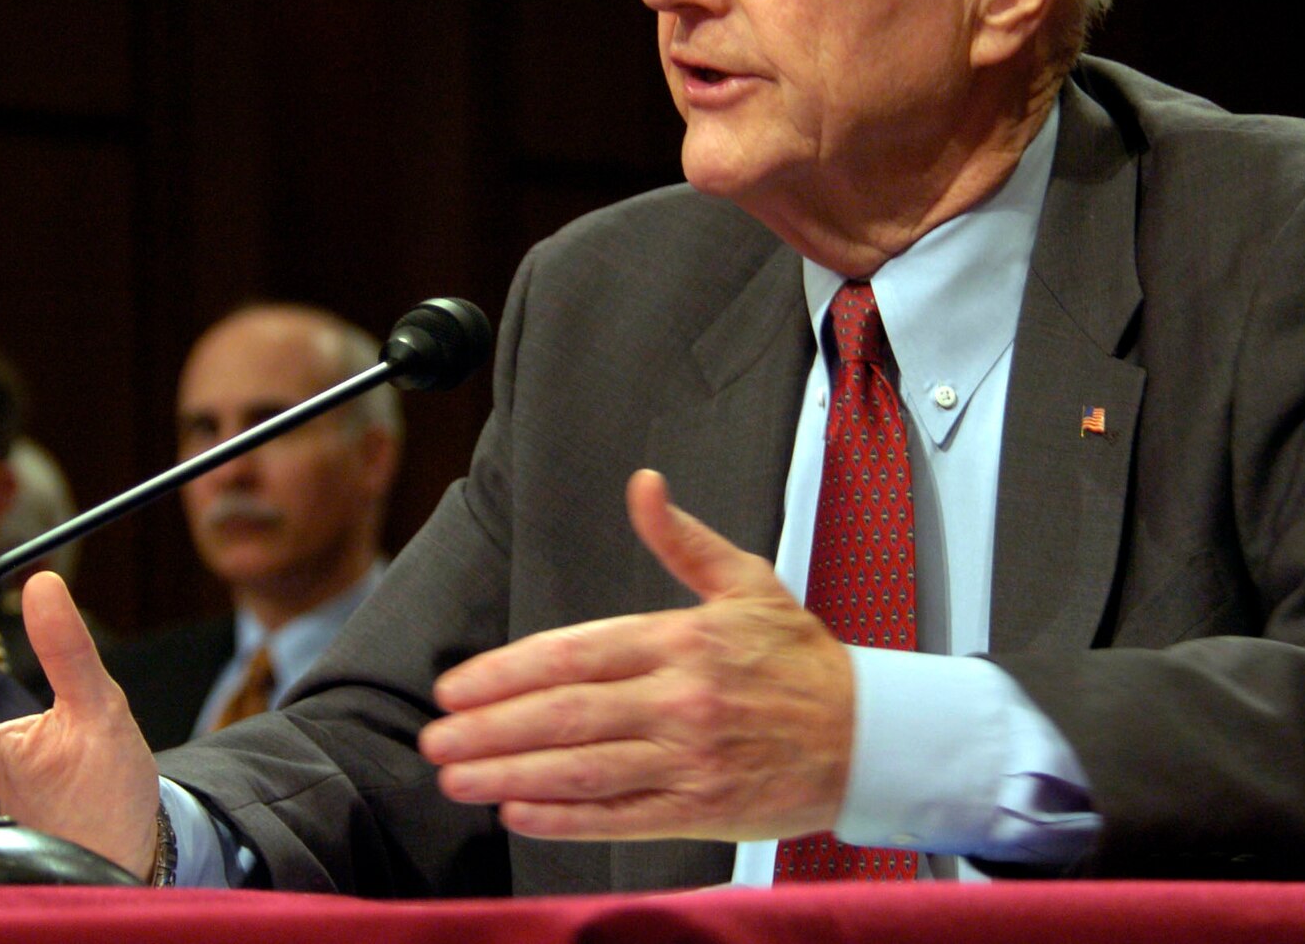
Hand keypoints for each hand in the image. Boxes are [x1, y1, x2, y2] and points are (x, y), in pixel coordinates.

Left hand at [418, 469, 853, 842]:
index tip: (456, 687)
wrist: (870, 735)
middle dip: (489, 728)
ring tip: (456, 778)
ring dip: (509, 774)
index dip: (506, 673)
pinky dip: (563, 819)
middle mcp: (680, 701)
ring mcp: (689, 760)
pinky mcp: (701, 811)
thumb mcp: (747, 582)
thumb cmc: (801, 658)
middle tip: (435, 740)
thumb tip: (643, 486)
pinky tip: (517, 812)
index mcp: (683, 640)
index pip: (573, 655)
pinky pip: (619, 818)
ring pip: (581, 769)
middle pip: (564, 716)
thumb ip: (682, 540)